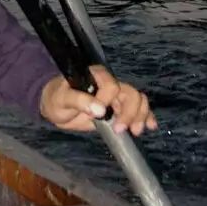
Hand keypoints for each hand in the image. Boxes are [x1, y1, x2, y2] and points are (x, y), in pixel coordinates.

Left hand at [40, 66, 156, 136]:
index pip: (111, 85)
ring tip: (136, 131)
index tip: (98, 114)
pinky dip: (146, 116)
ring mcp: (115, 97)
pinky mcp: (118, 109)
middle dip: (129, 112)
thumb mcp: (62, 99)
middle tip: (120, 129)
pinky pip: (137, 110)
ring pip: (137, 100)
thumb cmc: (56, 99)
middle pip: (130, 93)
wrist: (56, 108)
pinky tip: (150, 126)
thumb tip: (100, 110)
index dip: (107, 100)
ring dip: (140, 115)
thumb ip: (79, 100)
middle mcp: (108, 84)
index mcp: (95, 75)